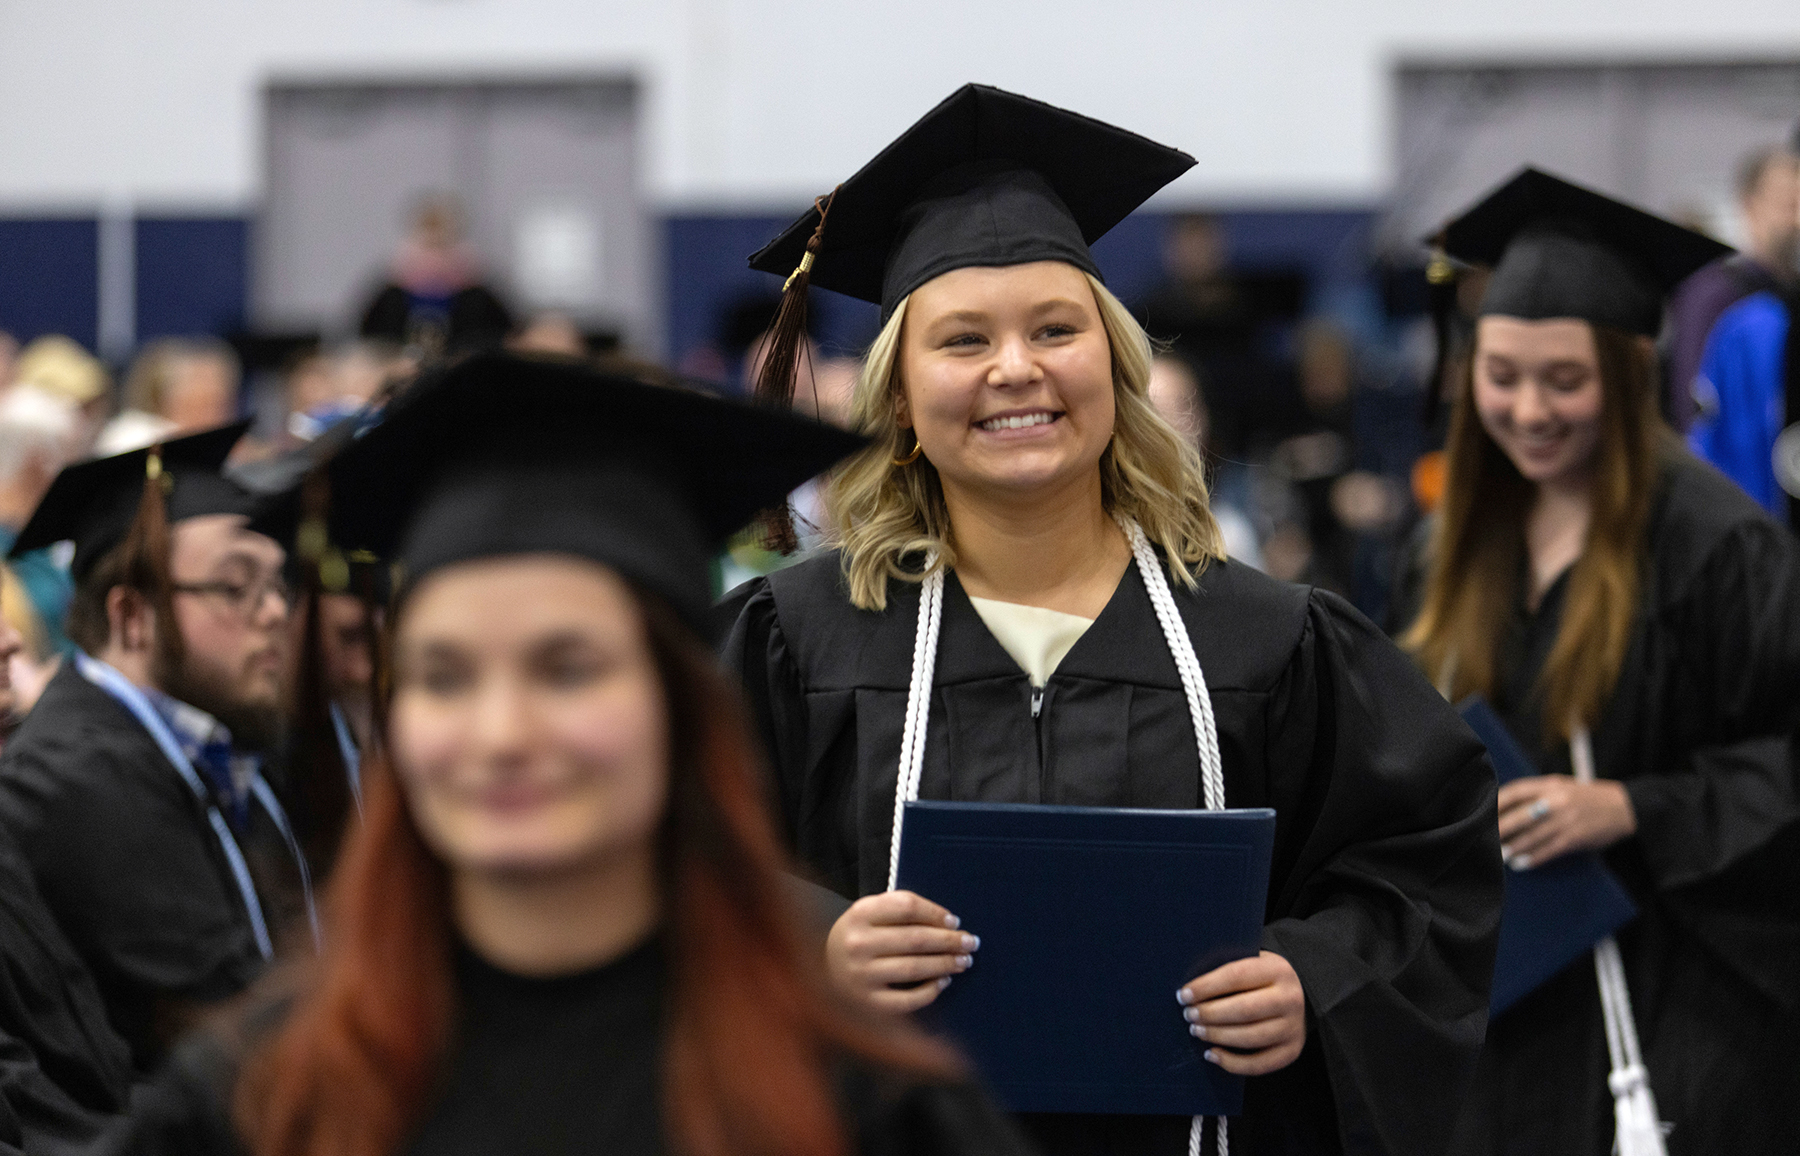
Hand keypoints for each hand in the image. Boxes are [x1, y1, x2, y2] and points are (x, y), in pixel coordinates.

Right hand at [825, 890, 977, 1014]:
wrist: (822, 970)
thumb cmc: (859, 936)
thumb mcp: (869, 913)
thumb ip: (900, 909)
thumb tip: (948, 923)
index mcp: (859, 914)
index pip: (906, 907)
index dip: (935, 913)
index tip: (954, 921)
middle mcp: (857, 944)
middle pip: (915, 939)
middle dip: (950, 941)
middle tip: (972, 942)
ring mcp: (861, 976)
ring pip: (914, 968)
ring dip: (946, 964)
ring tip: (964, 961)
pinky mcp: (867, 1003)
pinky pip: (907, 1000)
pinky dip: (930, 991)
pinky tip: (944, 982)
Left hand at [1177, 951, 1305, 1074]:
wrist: (1301, 995)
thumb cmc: (1261, 979)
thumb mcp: (1252, 963)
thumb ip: (1227, 971)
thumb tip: (1190, 990)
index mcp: (1277, 970)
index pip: (1236, 976)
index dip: (1206, 987)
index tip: (1183, 995)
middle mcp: (1290, 999)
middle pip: (1245, 1010)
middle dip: (1210, 1014)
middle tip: (1189, 1015)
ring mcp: (1293, 1027)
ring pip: (1251, 1037)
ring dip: (1218, 1036)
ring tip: (1196, 1031)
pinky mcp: (1291, 1051)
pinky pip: (1259, 1064)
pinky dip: (1232, 1063)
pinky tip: (1212, 1054)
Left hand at [1497, 774, 1635, 868]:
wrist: (1623, 807)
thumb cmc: (1586, 796)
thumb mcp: (1561, 786)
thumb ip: (1536, 793)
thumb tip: (1505, 806)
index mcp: (1550, 785)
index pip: (1515, 791)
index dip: (1496, 802)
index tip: (1483, 812)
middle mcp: (1556, 801)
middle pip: (1520, 816)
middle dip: (1500, 829)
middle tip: (1485, 838)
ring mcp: (1566, 820)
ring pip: (1532, 836)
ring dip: (1514, 848)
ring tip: (1500, 855)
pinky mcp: (1575, 838)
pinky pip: (1549, 850)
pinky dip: (1534, 858)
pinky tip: (1521, 864)